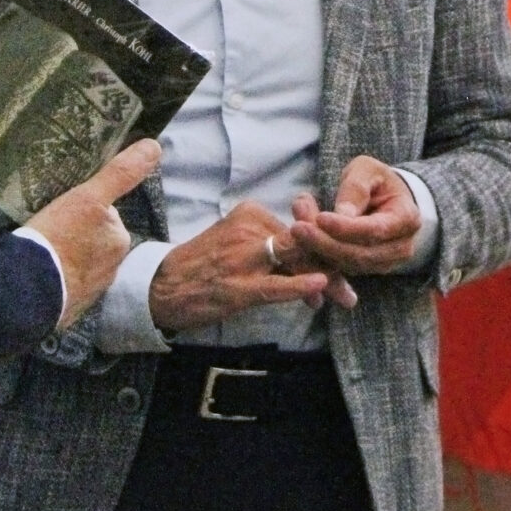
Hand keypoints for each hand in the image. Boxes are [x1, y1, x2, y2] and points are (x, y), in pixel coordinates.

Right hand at [26, 139, 160, 330]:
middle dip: (77, 238)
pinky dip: (56, 281)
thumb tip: (154, 146)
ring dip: (66, 260)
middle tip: (50, 234)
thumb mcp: (88, 197)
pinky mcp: (69, 311)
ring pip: (80, 266)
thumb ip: (122, 173)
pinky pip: (65, 288)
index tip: (64, 218)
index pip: (105, 219)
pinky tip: (40, 276)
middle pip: (94, 242)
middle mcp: (112, 269)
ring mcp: (91, 293)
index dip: (85, 214)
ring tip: (42, 255)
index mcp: (119, 242)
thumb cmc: (58, 237)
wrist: (25, 289)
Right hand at [147, 201, 348, 331]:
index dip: (324, 248)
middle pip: (303, 243)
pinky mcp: (237, 286)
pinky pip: (275, 285)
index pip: (299, 230)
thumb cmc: (204, 266)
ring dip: (324, 281)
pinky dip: (299, 285)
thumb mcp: (237, 241)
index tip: (341, 264)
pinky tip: (319, 285)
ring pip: (295, 263)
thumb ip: (272, 244)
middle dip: (331, 263)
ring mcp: (243, 257)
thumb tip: (315, 261)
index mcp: (251, 214)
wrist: (161, 287)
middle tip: (349, 288)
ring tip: (344, 297)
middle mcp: (249, 229)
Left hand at [287, 155, 420, 277]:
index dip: (347, 228)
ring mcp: (386, 262)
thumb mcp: (366, 170)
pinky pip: (343, 269)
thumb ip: (355, 188)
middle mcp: (401, 246)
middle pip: (361, 254)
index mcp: (407, 218)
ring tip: (296, 229)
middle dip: (326, 243)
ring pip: (349, 265)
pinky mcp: (369, 270)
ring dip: (319, 250)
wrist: (385, 199)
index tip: (320, 218)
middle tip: (297, 228)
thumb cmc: (375, 180)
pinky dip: (321, 256)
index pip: (376, 229)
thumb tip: (342, 214)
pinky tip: (303, 241)